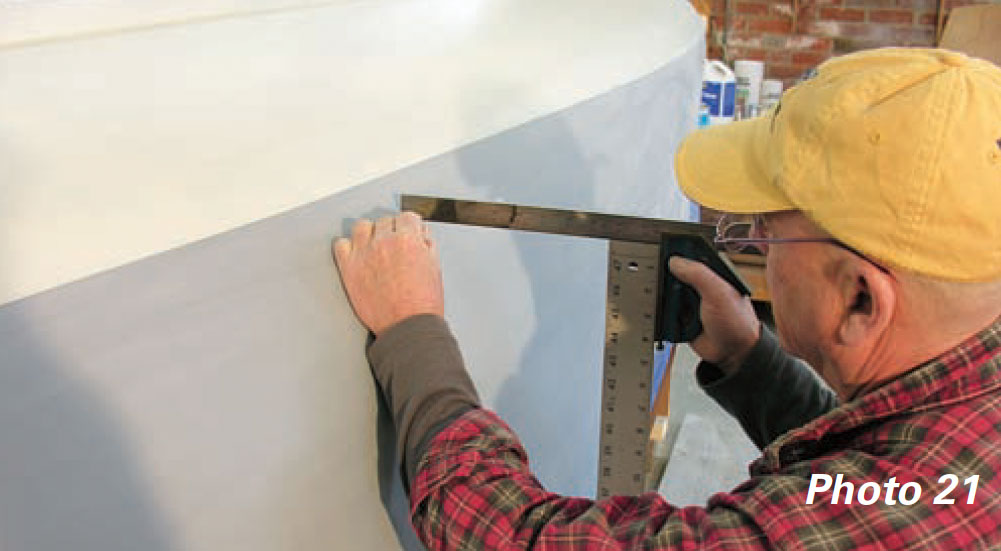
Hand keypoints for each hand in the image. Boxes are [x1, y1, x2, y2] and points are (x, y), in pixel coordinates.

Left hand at [333, 212, 443, 335]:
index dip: (410, 226)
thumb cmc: (422, 304)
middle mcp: (384, 243)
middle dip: (392, 230)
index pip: (407, 217)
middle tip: (394, 244)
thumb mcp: (434, 268)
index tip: (408, 231)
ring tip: (375, 246)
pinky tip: (357, 254)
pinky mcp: (349, 268)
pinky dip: (347, 246)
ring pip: (362, 227)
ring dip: (370, 233)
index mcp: (408, 240)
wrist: (407, 327)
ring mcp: (364, 254)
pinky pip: (340, 244)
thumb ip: (426, 246)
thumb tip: (420, 235)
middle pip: (385, 221)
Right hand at [668, 256, 759, 374]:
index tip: (662, 247)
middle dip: (666, 276)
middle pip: (675, 273)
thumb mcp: (718, 293)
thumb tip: (675, 261)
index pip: (691, 254)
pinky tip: (664, 312)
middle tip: (659, 277)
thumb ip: (698, 274)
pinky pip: (666, 311)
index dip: (677, 250)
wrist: (734, 353)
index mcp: (713, 272)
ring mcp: (691, 301)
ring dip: (665, 297)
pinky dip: (663, 312)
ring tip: (665, 299)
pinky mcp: (682, 317)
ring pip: (668, 292)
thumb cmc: (737, 323)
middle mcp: (701, 285)